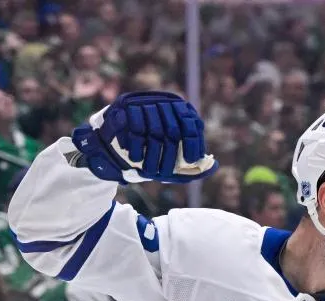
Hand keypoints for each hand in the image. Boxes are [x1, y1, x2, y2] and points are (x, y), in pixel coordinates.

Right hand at [71, 91, 218, 184]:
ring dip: (151, 155)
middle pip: (173, 130)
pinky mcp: (123, 106)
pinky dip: (134, 147)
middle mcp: (160, 101)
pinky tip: (133, 159)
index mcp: (176, 108)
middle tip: (163, 174)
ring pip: (153, 131)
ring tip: (148, 171)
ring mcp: (141, 102)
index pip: (191, 123)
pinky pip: (133, 128)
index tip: (191, 161)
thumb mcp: (171, 158)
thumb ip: (190, 162)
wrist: (111, 146)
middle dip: (169, 156)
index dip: (194, 143)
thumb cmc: (147, 153)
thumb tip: (213, 165)